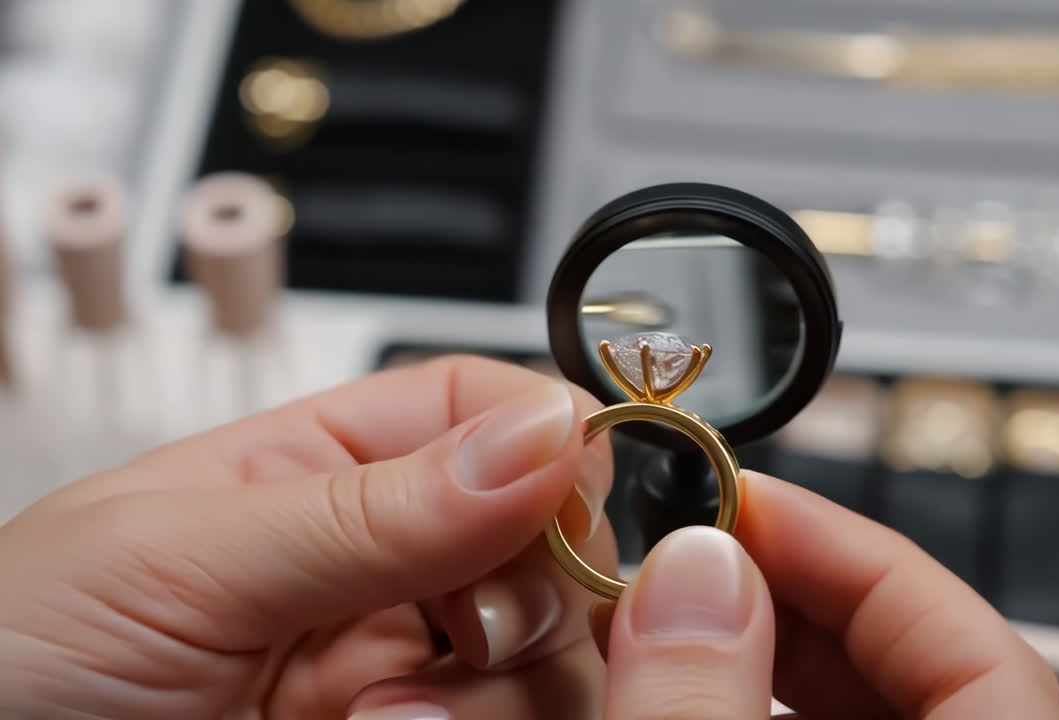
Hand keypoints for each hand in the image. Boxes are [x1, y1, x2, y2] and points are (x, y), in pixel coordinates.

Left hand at [0, 356, 618, 718]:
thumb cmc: (11, 662)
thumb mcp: (175, 560)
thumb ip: (370, 507)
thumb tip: (543, 433)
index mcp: (322, 472)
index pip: (484, 411)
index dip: (546, 435)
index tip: (566, 487)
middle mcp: (384, 570)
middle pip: (549, 533)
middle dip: (535, 574)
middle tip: (465, 622)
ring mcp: (405, 668)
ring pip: (554, 645)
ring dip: (504, 681)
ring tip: (388, 714)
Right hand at [587, 474, 1058, 718]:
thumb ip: (701, 708)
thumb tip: (691, 576)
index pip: (976, 649)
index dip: (857, 554)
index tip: (743, 504)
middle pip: (912, 666)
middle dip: (786, 593)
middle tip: (684, 558)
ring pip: (856, 708)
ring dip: (758, 650)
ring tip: (660, 623)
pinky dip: (750, 707)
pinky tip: (680, 693)